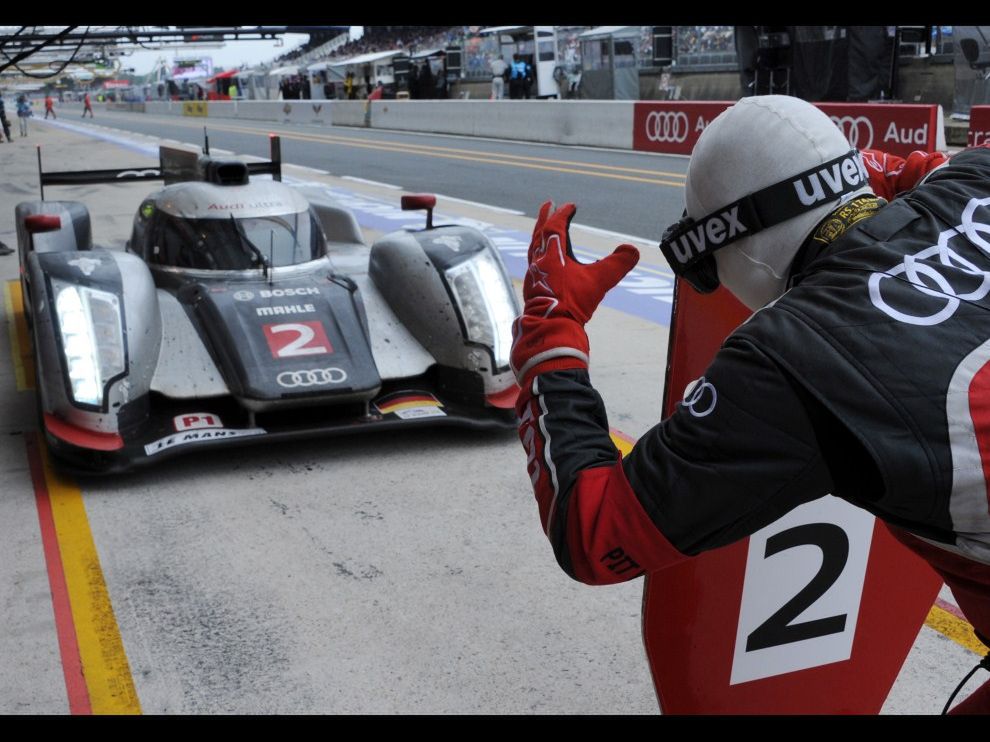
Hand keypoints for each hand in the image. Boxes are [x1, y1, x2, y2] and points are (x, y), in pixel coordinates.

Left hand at [510, 202, 638, 387]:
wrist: (551, 327)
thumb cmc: (573, 303)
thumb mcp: (599, 281)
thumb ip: (618, 265)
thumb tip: (633, 250)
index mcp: (553, 254)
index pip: (556, 227)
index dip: (563, 214)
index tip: (570, 206)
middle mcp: (539, 261)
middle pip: (540, 232)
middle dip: (545, 217)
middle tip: (547, 204)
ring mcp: (533, 274)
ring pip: (534, 247)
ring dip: (539, 235)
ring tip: (542, 228)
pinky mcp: (532, 287)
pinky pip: (533, 263)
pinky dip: (538, 254)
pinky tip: (542, 260)